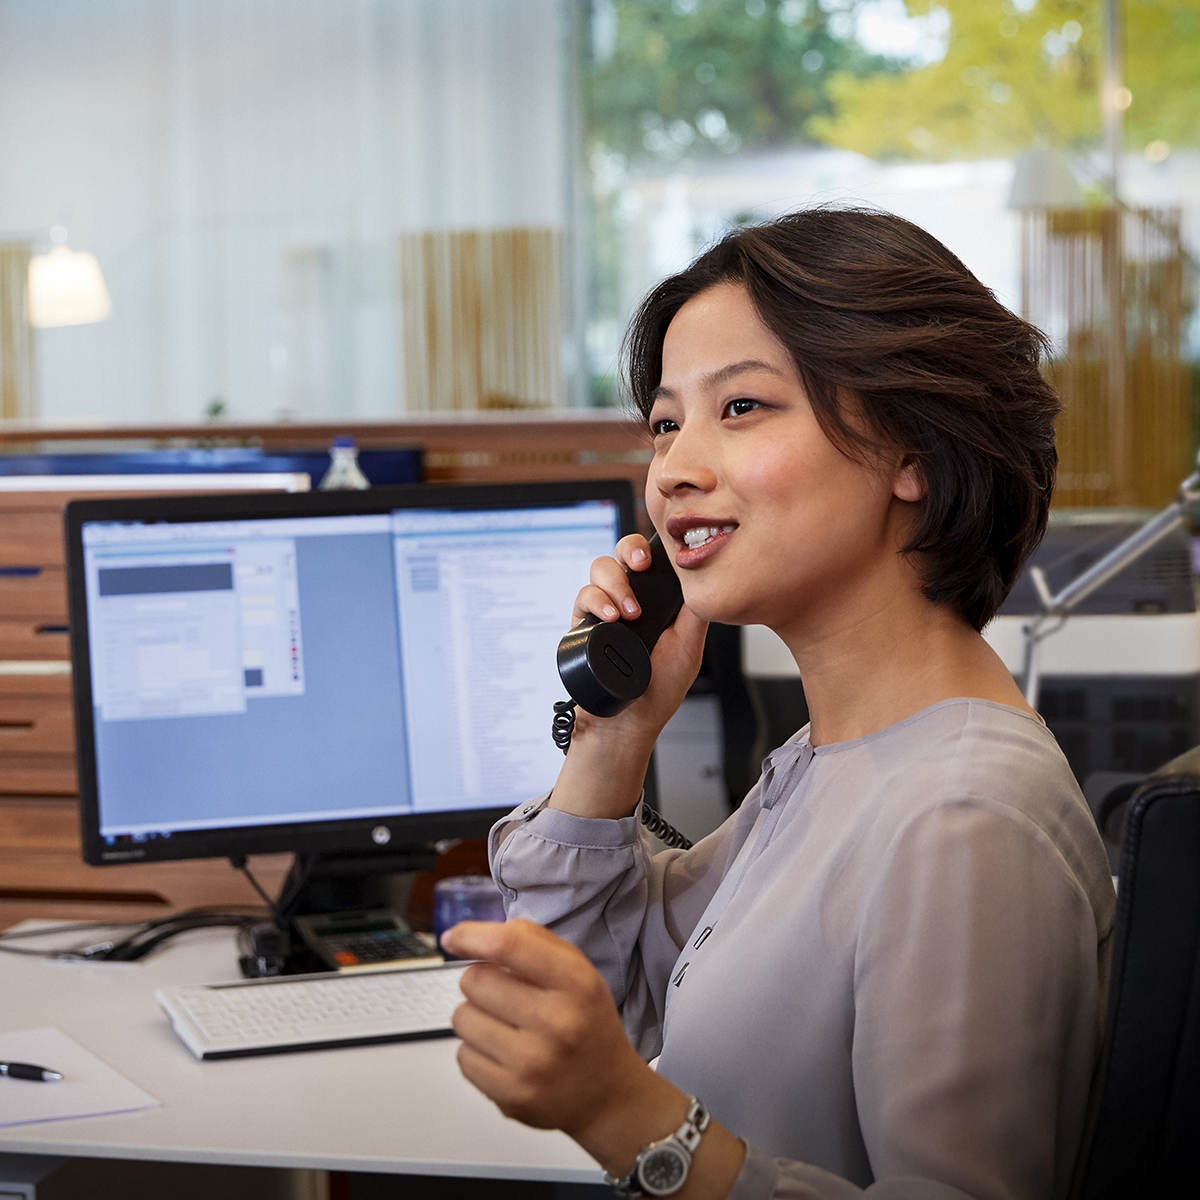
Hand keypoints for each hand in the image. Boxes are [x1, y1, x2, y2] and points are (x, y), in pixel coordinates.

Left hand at [445, 919, 746, 1195]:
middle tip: (503, 994)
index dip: (472, 936)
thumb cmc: (586, 1022)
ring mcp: (533, 1065)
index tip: (453, 937)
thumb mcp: (577, 971)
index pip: (510, 946)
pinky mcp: (512, 1097)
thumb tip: (467, 935)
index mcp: (577, 984)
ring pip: (462, 1018)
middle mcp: (558, 1023)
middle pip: (476, 980)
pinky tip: (503, 1054)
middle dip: (481, 981)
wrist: (608, 1094)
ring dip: (475, 1016)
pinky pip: (462, 1057)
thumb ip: (532, 941)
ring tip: (504, 1025)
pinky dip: (476, 1051)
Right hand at [570, 533, 707, 745]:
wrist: (629, 721)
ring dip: (615, 584)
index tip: (658, 553)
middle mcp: (629, 598)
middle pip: (623, 553)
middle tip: (641, 566)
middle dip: (630, 552)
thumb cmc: (659, 689)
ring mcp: (605, 609)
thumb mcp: (690, 646)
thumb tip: (703, 577)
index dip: (653, 546)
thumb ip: (694, 611)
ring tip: (628, 613)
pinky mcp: (583, 624)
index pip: (652, 558)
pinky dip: (595, 601)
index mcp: (656, 599)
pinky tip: (610, 618)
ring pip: (600, 569)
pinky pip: (582, 597)